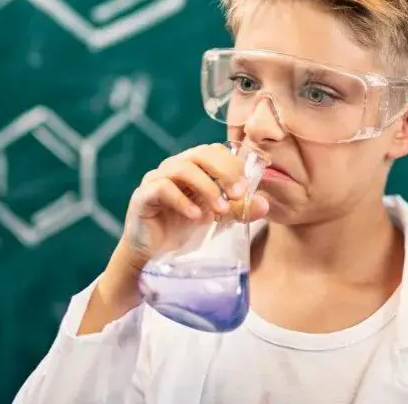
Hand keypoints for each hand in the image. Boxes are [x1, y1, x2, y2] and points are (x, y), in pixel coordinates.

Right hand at [80, 143, 268, 334]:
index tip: (246, 187)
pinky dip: (182, 201)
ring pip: (183, 168)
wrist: (151, 256)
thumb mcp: (216, 217)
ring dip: (206, 187)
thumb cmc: (183, 229)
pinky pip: (161, 188)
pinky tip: (197, 217)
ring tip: (220, 210)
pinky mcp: (142, 197)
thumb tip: (264, 204)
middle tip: (237, 194)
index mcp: (193, 166)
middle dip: (224, 171)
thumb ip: (237, 209)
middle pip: (200, 153)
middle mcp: (174, 167)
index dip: (232, 164)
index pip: (214, 150)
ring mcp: (156, 179)